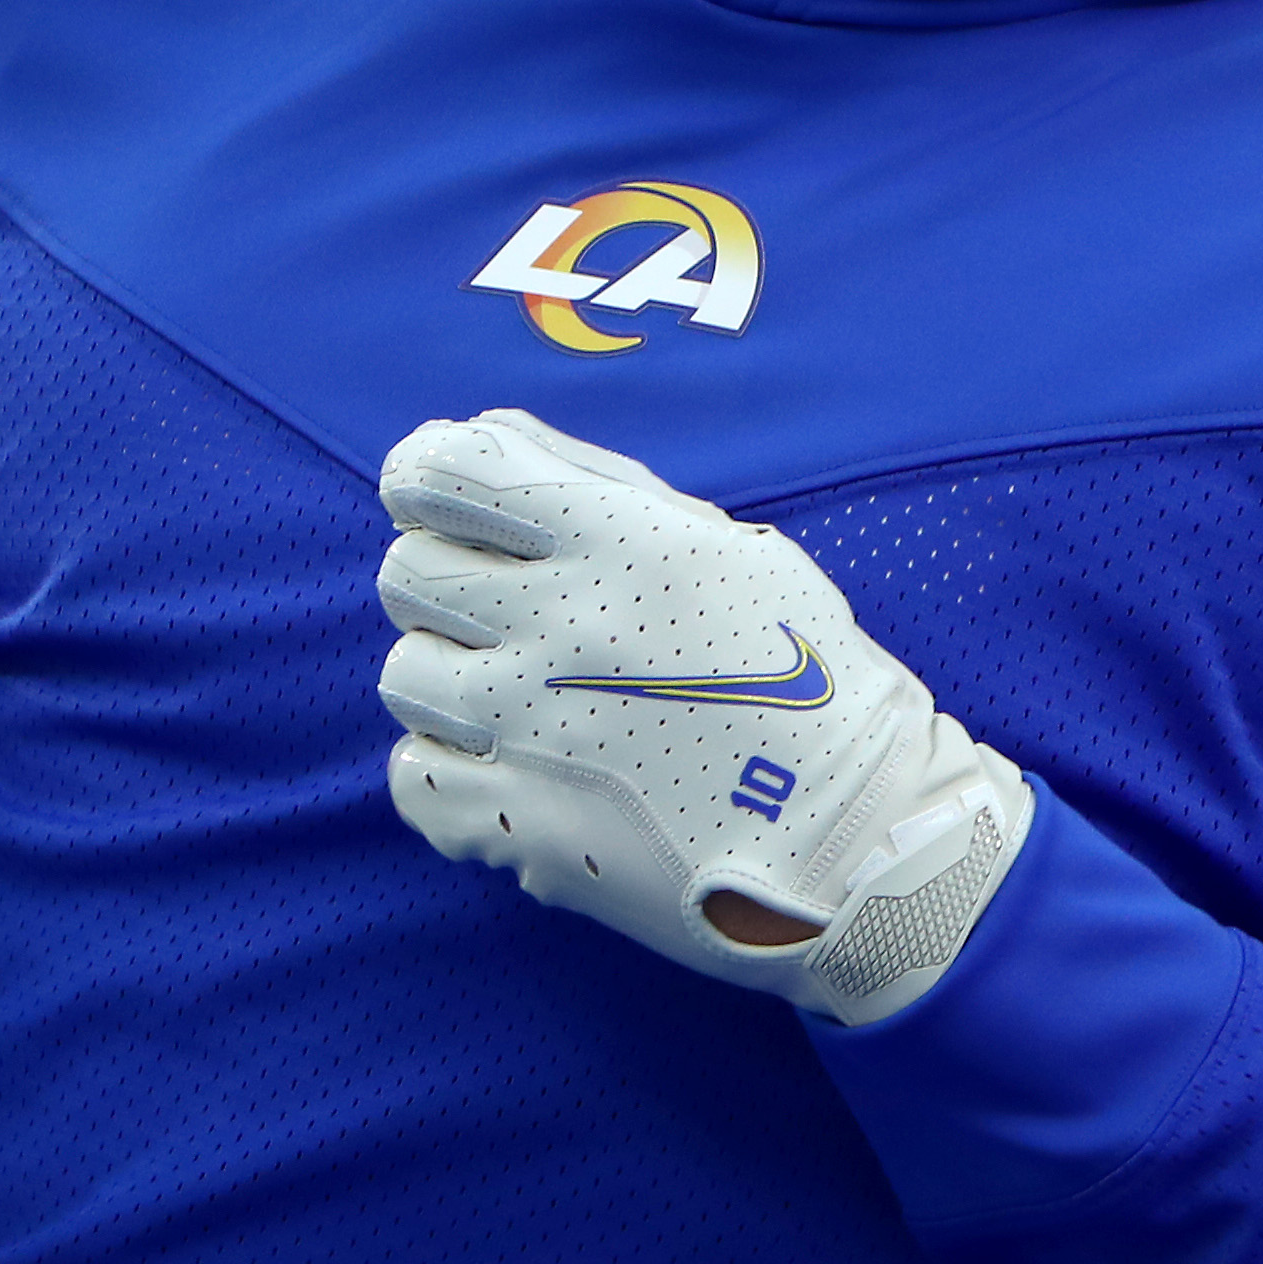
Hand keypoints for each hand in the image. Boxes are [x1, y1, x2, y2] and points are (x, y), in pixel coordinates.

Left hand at [374, 410, 1026, 1025]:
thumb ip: (597, 481)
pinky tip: (517, 771)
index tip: (432, 499)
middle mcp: (566, 625)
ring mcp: (536, 730)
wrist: (859, 832)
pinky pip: (414, 778)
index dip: (423, 477)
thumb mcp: (725, 546)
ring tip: (521, 702)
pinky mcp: (523, 827)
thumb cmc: (802, 675)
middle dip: (442, 584)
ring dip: (448, 683)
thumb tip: (481, 431)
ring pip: (403, 676)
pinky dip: (451, 774)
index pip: (452, 471)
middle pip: (406, 573)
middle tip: (502, 616)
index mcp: (620, 543)